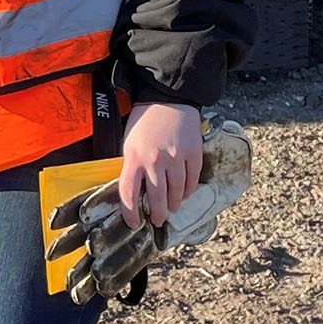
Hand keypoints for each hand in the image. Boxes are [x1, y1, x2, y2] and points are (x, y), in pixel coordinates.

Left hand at [116, 101, 202, 229]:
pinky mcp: (193, 154)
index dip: (131, 213)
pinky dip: (187, 191)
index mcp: (134, 157)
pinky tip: (184, 194)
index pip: (129, 194)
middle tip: (158, 220)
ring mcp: (176, 158)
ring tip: (171, 209)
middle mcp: (154, 160)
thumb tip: (134, 193)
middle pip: (156, 198)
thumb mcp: (129, 143)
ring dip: (173, 205)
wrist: (168, 100)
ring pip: (176, 193)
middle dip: (157, 214)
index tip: (134, 223)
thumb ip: (132, 167)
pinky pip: (191, 180)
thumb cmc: (145, 122)